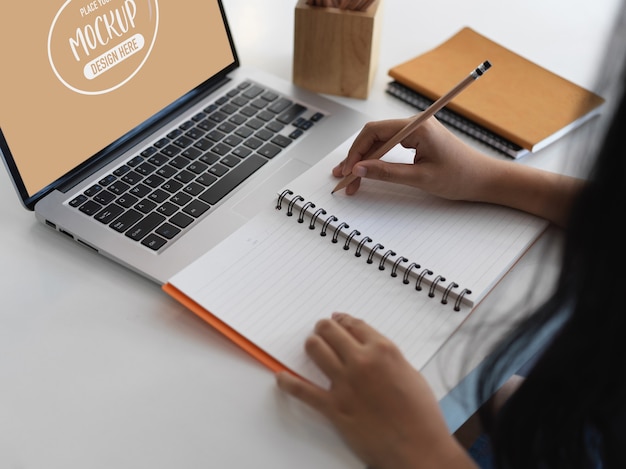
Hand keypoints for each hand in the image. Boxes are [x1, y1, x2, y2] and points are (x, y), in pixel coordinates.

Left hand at [276, 313, 474, 468]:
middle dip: (324, 328)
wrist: (418, 448)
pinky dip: (288, 382)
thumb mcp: (410, 373)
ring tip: (311, 347)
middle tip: (322, 331)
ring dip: (311, 345)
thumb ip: (387, 358)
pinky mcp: (333, 407)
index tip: (337, 319)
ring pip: (315, 349)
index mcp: (383, 350)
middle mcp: (361, 361)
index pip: (354, 324)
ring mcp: (344, 383)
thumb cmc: (422, 415)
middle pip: (330, 331)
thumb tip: (371, 352)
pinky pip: (302, 390)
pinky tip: (281, 377)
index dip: (342, 320)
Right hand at [332, 117, 494, 198]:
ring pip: (380, 142)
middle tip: (343, 178)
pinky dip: (376, 160)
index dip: (356, 152)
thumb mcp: (420, 178)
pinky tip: (366, 171)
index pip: (374, 132)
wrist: (484, 179)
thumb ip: (387, 172)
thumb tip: (359, 170)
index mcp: (417, 127)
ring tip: (350, 178)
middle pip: (374, 136)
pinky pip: (390, 146)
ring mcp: (415, 131)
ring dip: (364, 160)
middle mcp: (414, 124)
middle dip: (356, 157)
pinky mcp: (417, 140)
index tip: (348, 171)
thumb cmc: (460, 176)